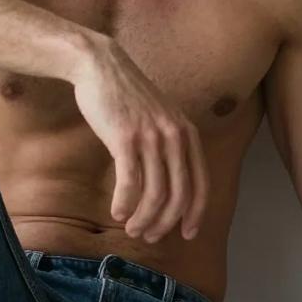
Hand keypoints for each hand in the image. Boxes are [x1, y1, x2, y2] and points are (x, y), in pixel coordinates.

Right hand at [71, 37, 208, 242]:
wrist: (100, 66)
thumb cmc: (126, 95)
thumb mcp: (159, 117)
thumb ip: (168, 144)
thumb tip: (167, 182)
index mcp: (187, 133)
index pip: (201, 184)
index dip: (196, 213)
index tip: (187, 234)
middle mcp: (174, 136)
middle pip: (179, 194)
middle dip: (166, 223)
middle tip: (150, 236)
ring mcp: (151, 137)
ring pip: (155, 194)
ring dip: (144, 218)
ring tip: (132, 228)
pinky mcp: (125, 138)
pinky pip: (130, 183)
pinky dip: (125, 204)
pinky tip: (117, 212)